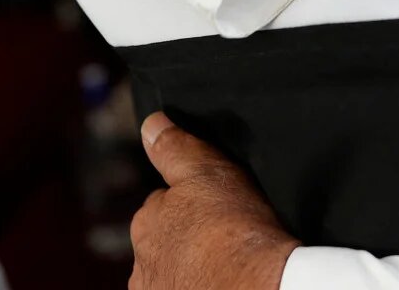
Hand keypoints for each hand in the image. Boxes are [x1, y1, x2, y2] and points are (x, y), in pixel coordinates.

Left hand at [131, 113, 297, 289]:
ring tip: (230, 260)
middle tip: (226, 233)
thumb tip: (151, 125)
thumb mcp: (207, 173)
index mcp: (147, 221)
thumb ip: (175, 148)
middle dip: (188, 236)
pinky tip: (225, 279)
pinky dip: (203, 284)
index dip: (193, 201)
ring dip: (194, 265)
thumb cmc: (236, 234)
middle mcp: (143, 262)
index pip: (163, 204)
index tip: (217, 207)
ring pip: (176, 270)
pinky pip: (189, 288)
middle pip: (167, 240)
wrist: (255, 287)